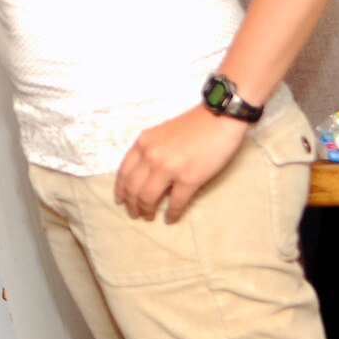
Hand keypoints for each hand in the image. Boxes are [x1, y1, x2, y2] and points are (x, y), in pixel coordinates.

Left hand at [114, 106, 249, 220]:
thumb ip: (149, 150)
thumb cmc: (192, 124)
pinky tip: (170, 219)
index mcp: (142, 143)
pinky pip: (175, 202)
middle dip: (131, 204)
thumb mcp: (160, 133)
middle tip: (134, 214)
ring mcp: (169, 168)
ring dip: (146, 210)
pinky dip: (171, 213)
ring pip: (149, 197)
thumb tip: (143, 174)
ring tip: (148, 217)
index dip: (120, 189)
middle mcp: (151, 156)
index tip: (120, 200)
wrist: (219, 118)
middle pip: (133, 188)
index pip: (123, 172)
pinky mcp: (189, 178)